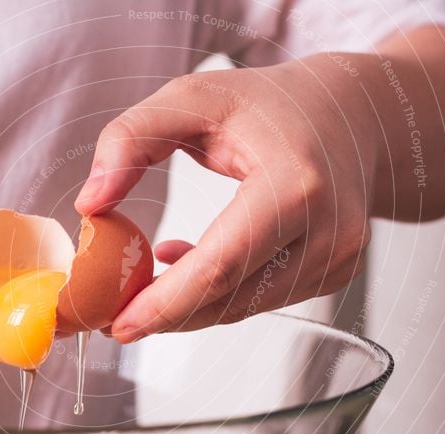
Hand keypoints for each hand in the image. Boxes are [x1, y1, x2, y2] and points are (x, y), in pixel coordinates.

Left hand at [76, 56, 377, 341]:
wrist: (353, 115)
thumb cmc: (270, 104)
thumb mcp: (191, 98)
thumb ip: (130, 140)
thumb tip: (90, 204)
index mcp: (295, 184)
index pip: (220, 266)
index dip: (165, 304)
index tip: (119, 324)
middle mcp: (329, 230)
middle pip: (231, 298)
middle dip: (169, 315)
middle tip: (119, 316)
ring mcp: (340, 258)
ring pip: (245, 307)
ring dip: (192, 303)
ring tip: (153, 273)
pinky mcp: (338, 273)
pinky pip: (264, 298)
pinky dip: (222, 292)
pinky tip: (197, 262)